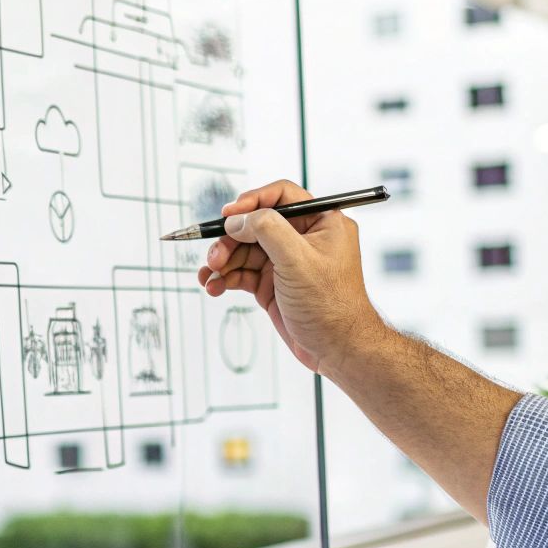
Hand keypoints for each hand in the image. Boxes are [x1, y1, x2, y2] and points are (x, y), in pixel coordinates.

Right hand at [199, 180, 386, 377]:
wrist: (337, 350)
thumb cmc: (332, 306)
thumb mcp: (299, 260)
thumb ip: (268, 231)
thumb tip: (238, 219)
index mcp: (321, 223)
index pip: (282, 196)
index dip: (252, 202)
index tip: (228, 215)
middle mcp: (302, 238)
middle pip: (255, 225)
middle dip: (230, 240)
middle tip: (215, 257)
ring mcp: (285, 262)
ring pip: (243, 250)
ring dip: (222, 261)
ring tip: (210, 276)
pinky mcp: (272, 284)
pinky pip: (241, 273)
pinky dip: (225, 278)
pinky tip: (214, 287)